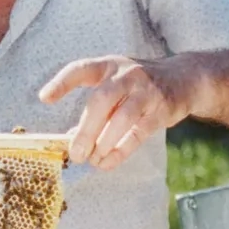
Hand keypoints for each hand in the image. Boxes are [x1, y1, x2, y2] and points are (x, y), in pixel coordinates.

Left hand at [38, 54, 196, 169]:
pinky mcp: (162, 110)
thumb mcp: (115, 85)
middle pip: (102, 100)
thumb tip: (70, 139)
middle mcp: (127, 75)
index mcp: (108, 66)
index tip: (45, 99)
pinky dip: (121, 150)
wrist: (184, 79)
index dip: (62, 83)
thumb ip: (95, 108)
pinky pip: (139, 132)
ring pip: (122, 118)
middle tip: (75, 153)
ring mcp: (146, 91)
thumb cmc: (138, 85)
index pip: (81, 69)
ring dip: (104, 142)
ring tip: (92, 160)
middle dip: (86, 129)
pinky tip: (108, 162)